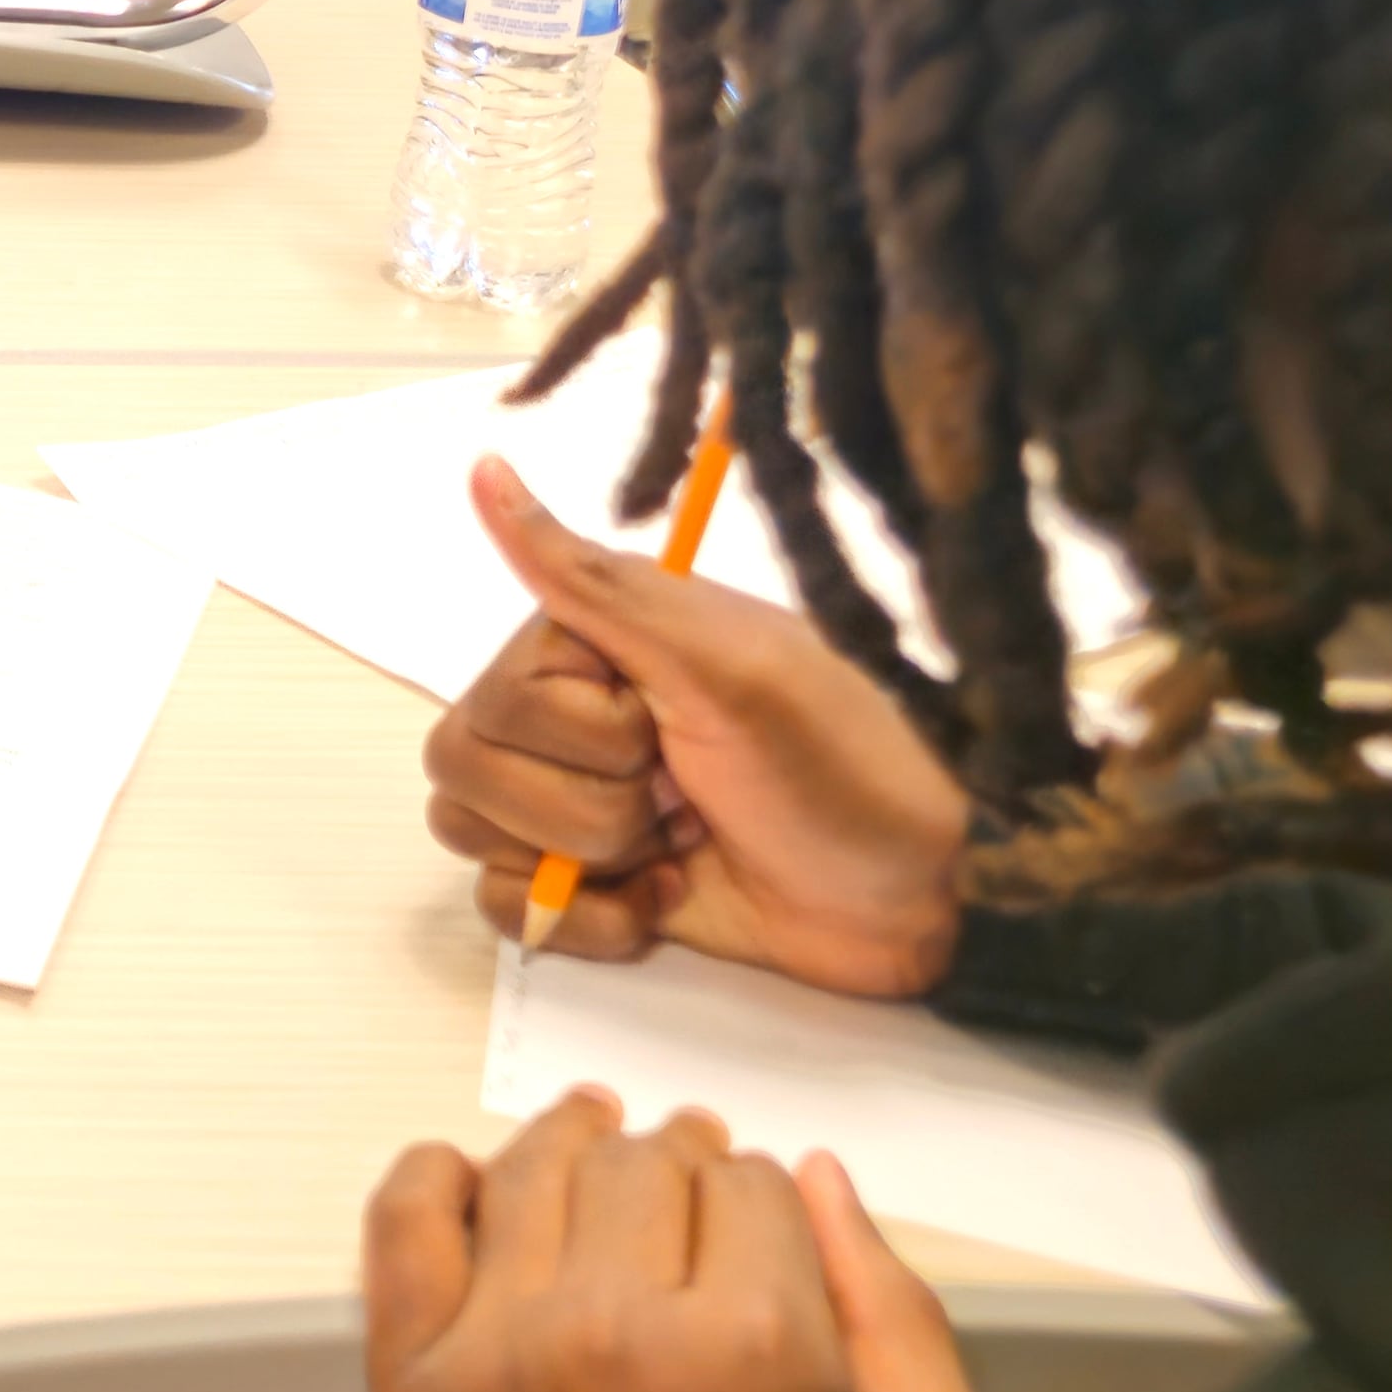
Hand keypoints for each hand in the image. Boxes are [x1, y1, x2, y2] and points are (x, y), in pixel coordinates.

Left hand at [368, 1096, 1008, 1391]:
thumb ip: (900, 1323)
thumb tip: (822, 1186)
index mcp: (761, 1352)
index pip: (751, 1186)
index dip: (759, 1198)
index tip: (755, 1219)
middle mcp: (617, 1335)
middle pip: (641, 1166)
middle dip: (674, 1168)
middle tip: (684, 1184)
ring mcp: (500, 1360)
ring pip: (528, 1173)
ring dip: (566, 1153)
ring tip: (589, 1152)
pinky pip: (402, 1229)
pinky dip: (431, 1184)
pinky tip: (466, 1183)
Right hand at [425, 455, 968, 992]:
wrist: (924, 897)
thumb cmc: (840, 768)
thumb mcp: (724, 664)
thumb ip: (591, 581)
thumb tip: (484, 468)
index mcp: (589, 648)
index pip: (491, 700)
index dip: (580, 738)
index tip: (668, 732)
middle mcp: (568, 716)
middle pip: (467, 770)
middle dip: (585, 811)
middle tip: (684, 800)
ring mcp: (575, 802)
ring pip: (471, 834)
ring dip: (583, 865)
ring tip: (677, 853)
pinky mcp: (590, 883)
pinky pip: (501, 908)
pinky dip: (582, 923)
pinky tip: (662, 905)